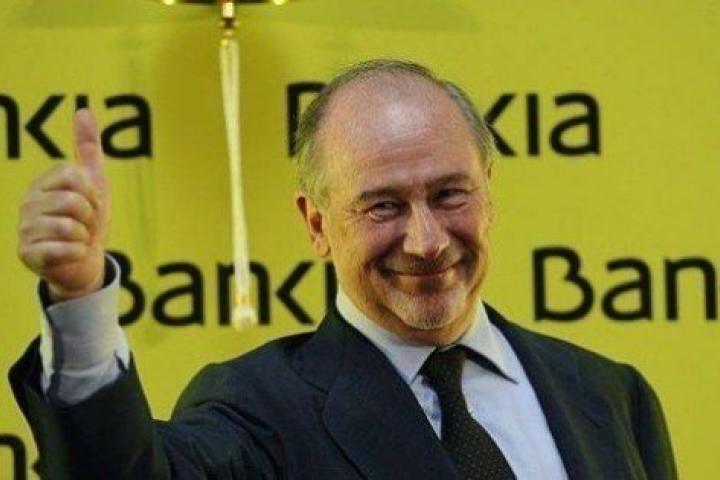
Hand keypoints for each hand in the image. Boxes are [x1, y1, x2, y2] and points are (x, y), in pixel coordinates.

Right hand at [17, 109, 110, 301]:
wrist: (87, 260)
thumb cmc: (89, 219)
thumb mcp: (94, 181)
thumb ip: (88, 147)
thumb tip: (84, 110)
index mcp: (43, 184)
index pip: (73, 175)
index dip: (92, 192)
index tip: (91, 203)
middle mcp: (28, 204)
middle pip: (73, 201)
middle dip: (90, 216)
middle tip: (85, 225)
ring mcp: (24, 229)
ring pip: (69, 226)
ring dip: (84, 236)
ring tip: (78, 239)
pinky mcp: (28, 254)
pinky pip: (65, 249)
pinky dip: (78, 253)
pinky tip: (72, 254)